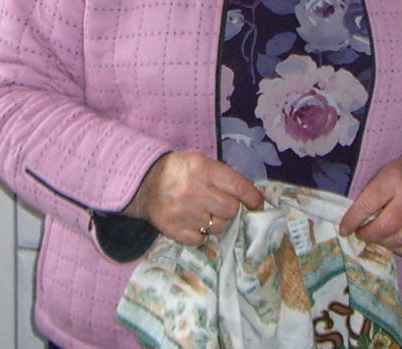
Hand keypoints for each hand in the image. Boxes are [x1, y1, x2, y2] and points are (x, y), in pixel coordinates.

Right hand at [124, 151, 263, 244]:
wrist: (144, 183)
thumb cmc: (179, 170)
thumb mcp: (201, 162)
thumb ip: (223, 177)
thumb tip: (249, 196)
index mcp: (203, 170)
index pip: (238, 187)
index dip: (253, 197)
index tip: (258, 204)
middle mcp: (195, 192)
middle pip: (231, 210)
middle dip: (231, 208)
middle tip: (221, 203)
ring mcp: (184, 214)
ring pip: (218, 227)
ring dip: (217, 221)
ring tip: (205, 212)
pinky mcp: (174, 231)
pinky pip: (201, 240)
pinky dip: (201, 234)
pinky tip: (194, 222)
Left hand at [338, 148, 401, 256]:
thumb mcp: (385, 172)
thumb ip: (372, 194)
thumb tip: (355, 221)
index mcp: (394, 179)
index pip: (367, 204)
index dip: (352, 220)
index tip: (344, 230)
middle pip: (383, 227)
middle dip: (367, 235)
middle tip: (361, 234)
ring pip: (398, 241)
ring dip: (382, 243)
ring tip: (376, 237)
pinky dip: (399, 249)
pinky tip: (393, 242)